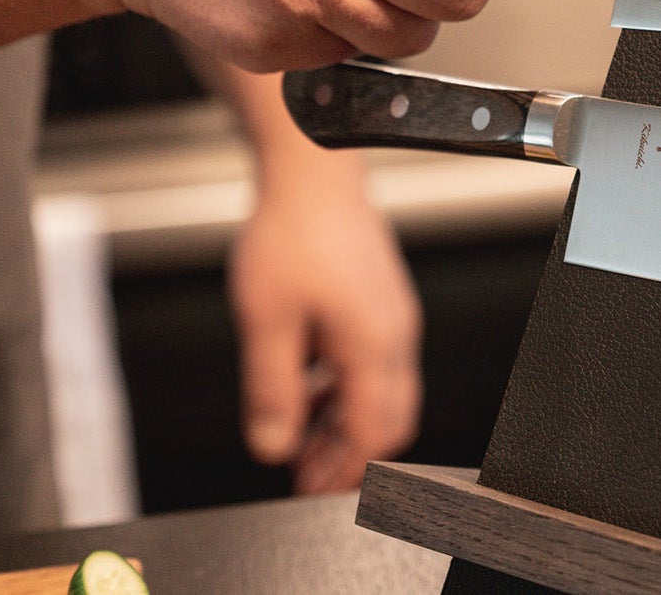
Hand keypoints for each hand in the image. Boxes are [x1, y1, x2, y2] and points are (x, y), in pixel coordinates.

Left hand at [227, 157, 421, 492]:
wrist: (311, 169)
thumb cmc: (292, 230)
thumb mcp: (266, 321)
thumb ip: (271, 390)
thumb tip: (272, 446)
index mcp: (373, 346)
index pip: (373, 435)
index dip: (343, 471)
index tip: (310, 491)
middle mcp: (394, 334)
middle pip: (387, 420)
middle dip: (348, 454)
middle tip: (306, 474)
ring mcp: (390, 315)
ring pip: (380, 392)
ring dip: (341, 420)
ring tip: (297, 435)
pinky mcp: (379, 299)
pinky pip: (372, 361)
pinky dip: (342, 386)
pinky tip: (305, 384)